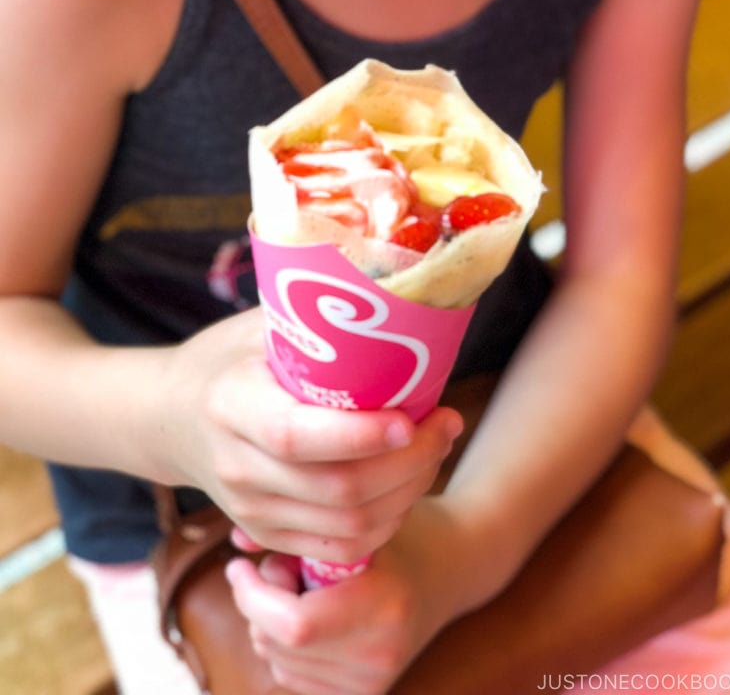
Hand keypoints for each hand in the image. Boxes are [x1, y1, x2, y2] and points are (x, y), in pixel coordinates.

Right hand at [160, 309, 462, 561]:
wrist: (169, 417)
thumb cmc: (227, 358)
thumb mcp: (258, 326)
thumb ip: (313, 319)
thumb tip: (392, 292)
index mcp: (230, 405)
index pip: (295, 435)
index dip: (359, 435)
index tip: (411, 417)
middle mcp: (237, 467)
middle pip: (337, 489)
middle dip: (410, 462)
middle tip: (447, 423)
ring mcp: (251, 511)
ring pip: (349, 525)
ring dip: (409, 491)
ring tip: (437, 447)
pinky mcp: (267, 535)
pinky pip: (342, 548)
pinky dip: (388, 521)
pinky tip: (407, 483)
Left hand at [226, 499, 465, 694]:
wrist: (453, 566)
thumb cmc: (400, 531)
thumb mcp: (356, 519)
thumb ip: (298, 530)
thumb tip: (236, 540)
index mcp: (383, 605)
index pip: (294, 624)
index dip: (254, 597)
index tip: (240, 565)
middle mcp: (380, 653)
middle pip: (278, 644)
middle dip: (259, 604)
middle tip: (280, 567)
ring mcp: (374, 681)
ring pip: (278, 663)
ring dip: (270, 626)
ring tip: (302, 589)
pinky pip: (293, 679)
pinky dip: (286, 648)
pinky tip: (312, 616)